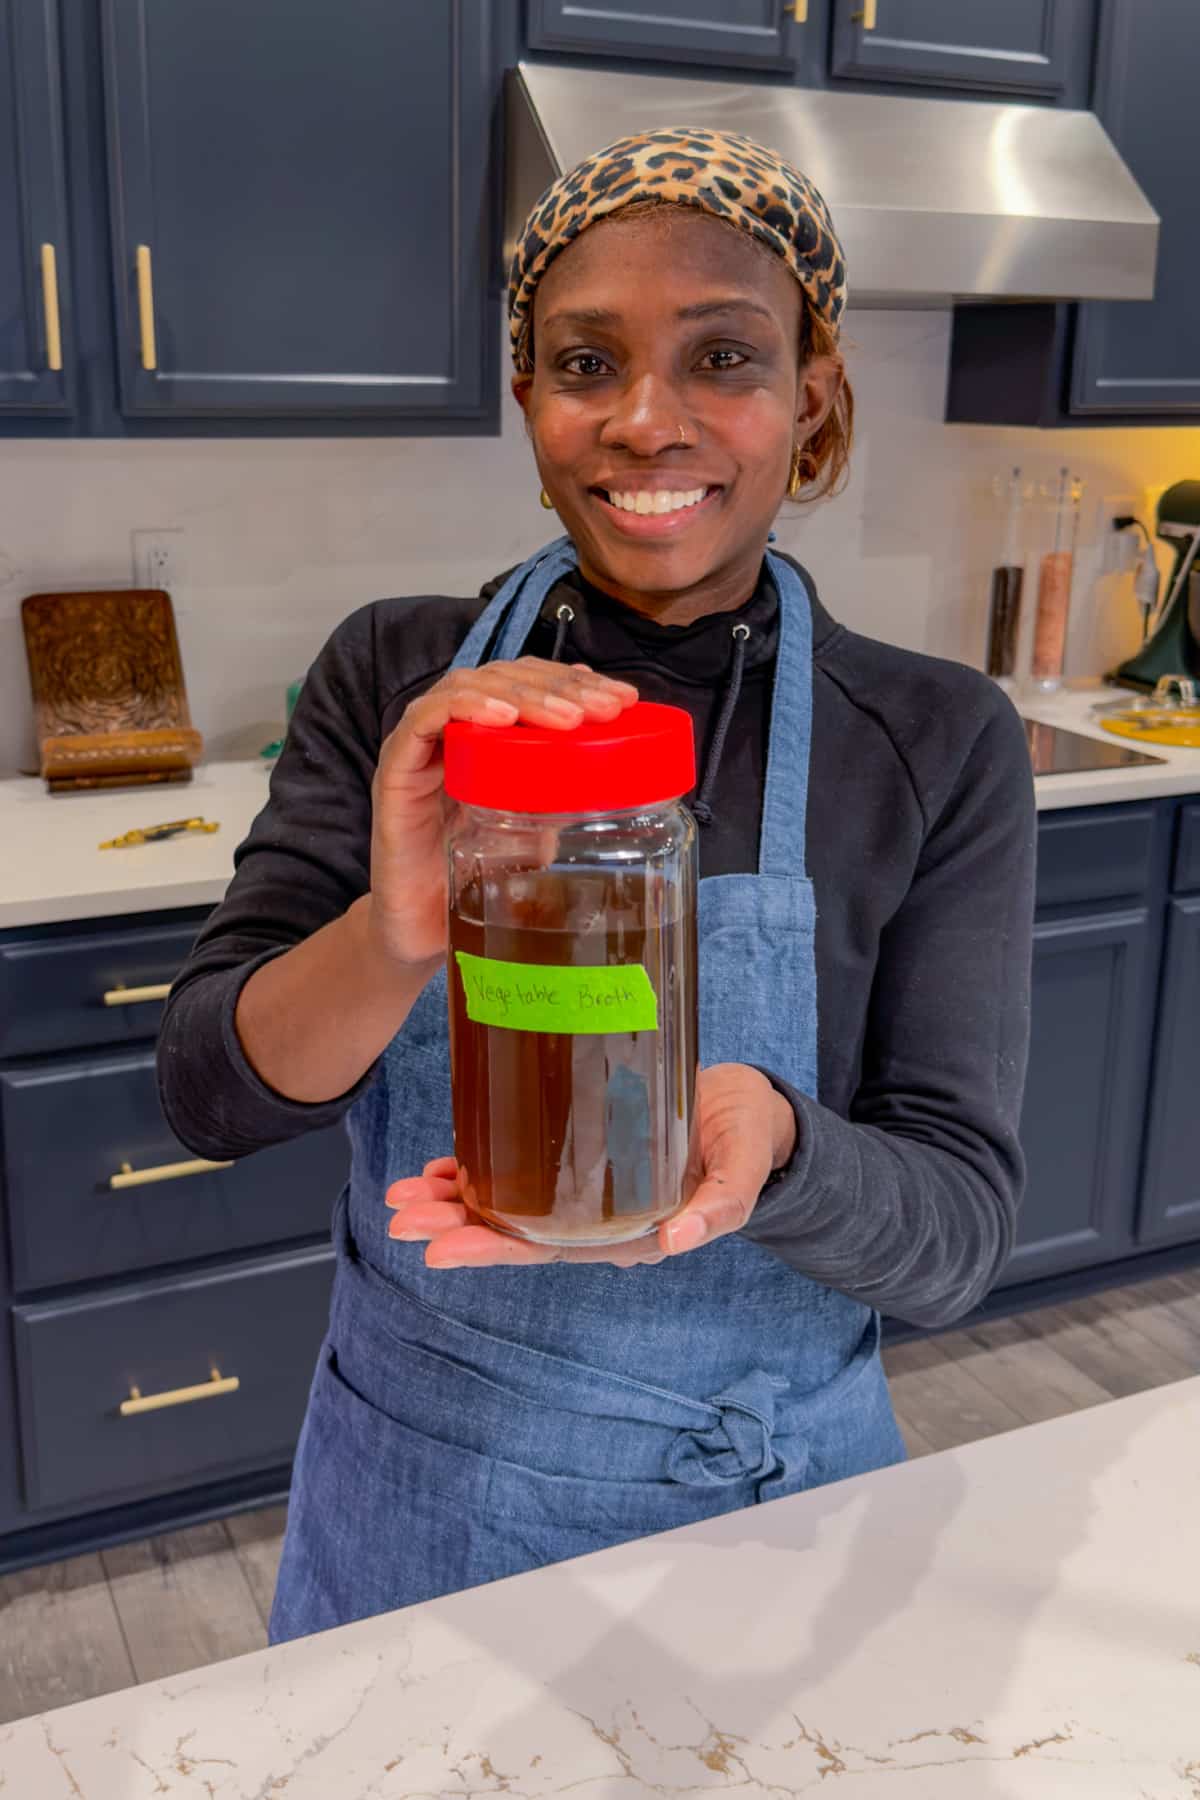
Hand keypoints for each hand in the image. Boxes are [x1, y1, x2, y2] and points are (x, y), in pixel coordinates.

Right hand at [364, 658, 637, 970]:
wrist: (420, 932)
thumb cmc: (474, 881)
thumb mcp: (535, 835)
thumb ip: (565, 802)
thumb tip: (625, 782)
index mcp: (487, 738)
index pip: (531, 684)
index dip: (577, 681)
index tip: (625, 699)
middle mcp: (453, 732)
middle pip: (504, 677)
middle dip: (559, 685)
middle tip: (604, 707)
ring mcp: (421, 746)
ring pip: (468, 686)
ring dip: (523, 695)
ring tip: (567, 716)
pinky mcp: (395, 768)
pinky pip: (424, 719)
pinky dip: (465, 708)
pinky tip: (503, 718)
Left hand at [384, 1063, 797, 1268]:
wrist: (749, 1108)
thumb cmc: (746, 1137)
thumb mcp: (745, 1164)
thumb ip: (723, 1204)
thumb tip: (679, 1241)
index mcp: (630, 1233)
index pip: (551, 1251)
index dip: (495, 1249)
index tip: (443, 1249)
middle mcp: (596, 1220)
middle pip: (515, 1232)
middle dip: (455, 1227)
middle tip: (401, 1220)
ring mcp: (583, 1191)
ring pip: (508, 1205)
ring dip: (453, 1202)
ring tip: (402, 1197)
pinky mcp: (580, 1155)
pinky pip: (519, 1172)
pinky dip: (477, 1170)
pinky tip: (440, 1167)